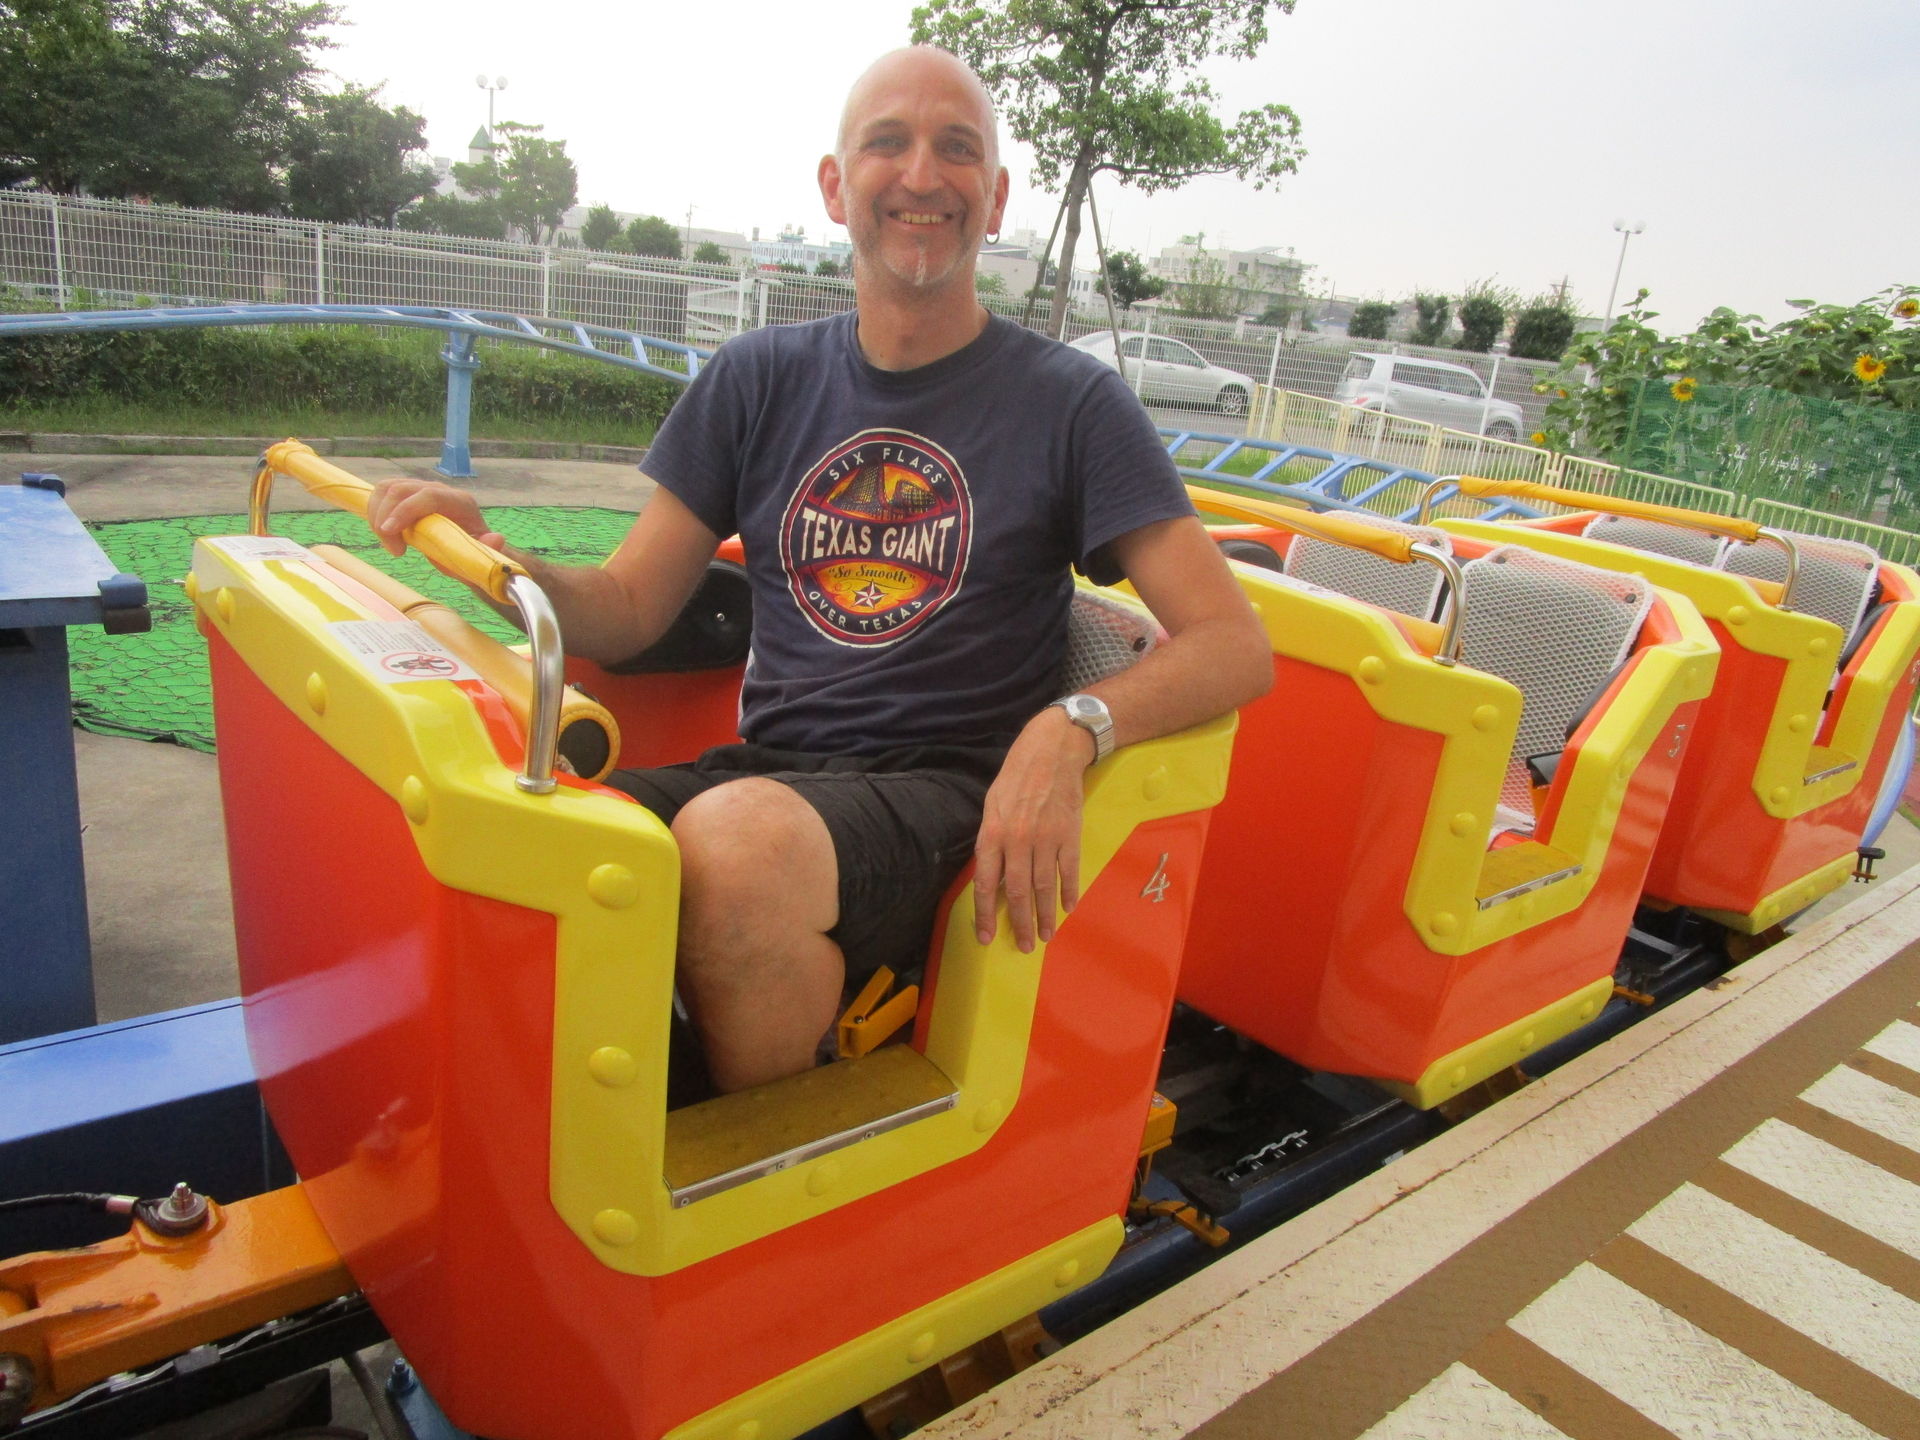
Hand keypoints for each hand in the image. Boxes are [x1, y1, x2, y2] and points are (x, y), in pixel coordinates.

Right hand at [365, 478, 504, 559]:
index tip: (389, 533)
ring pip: (387, 487)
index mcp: (460, 502)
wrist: (470, 545)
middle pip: (401, 489)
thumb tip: (495, 538)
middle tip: (394, 551)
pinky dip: (375, 511)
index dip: (405, 511)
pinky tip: (384, 534)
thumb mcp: (482, 556)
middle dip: (386, 518)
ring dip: (377, 515)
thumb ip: (488, 549)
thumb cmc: (473, 552)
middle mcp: (440, 489)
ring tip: (388, 543)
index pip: (428, 495)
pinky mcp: (408, 494)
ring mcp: (422, 488)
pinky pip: (383, 493)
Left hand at [972, 706, 1095, 952]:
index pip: (985, 884)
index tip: (987, 937)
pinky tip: (1067, 908)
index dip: (985, 914)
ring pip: (1043, 887)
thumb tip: (993, 877)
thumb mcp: (991, 806)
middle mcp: (1017, 840)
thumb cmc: (1015, 777)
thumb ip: (991, 842)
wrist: (1052, 752)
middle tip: (1025, 946)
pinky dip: (1069, 891)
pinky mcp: (1069, 835)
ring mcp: (1046, 839)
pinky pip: (1069, 871)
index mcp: (992, 834)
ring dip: (1045, 915)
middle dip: (1020, 923)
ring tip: (1046, 936)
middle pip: (1017, 892)